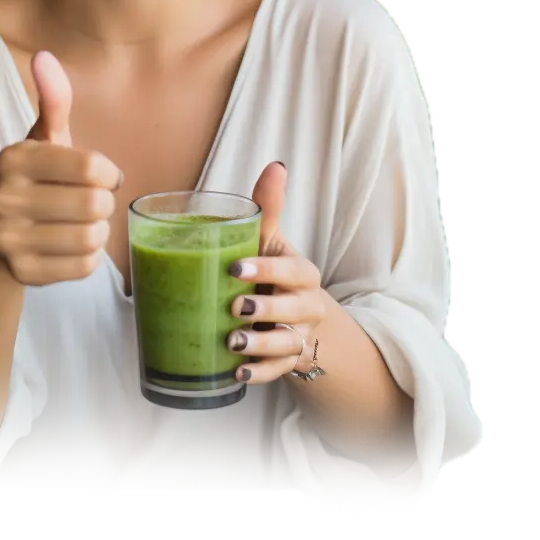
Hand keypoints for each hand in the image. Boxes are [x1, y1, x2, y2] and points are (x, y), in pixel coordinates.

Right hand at [0, 51, 122, 286]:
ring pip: (92, 238)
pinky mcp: (21, 274)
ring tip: (81, 223)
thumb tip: (45, 56)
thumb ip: (53, 101)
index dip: (108, 174)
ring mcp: (8, 240)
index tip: (100, 176)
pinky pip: (83, 267)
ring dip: (98, 231)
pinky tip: (69, 247)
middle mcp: (2, 198)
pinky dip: (88, 258)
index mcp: (12, 159)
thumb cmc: (35, 181)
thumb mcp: (44, 140)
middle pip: (96, 205)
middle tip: (89, 203)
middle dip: (104, 204)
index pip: (91, 168)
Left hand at [226, 162, 328, 383]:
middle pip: (292, 309)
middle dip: (263, 309)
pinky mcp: (289, 360)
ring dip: (259, 344)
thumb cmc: (275, 269)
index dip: (265, 269)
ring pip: (285, 343)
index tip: (234, 267)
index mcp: (302, 272)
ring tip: (232, 343)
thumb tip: (275, 166)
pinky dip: (258, 373)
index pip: (290, 270)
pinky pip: (277, 371)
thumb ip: (269, 207)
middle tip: (233, 308)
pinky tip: (236, 373)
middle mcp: (307, 305)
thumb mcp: (271, 240)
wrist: (298, 315)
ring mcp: (300, 334)